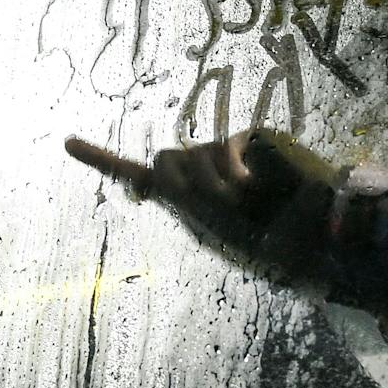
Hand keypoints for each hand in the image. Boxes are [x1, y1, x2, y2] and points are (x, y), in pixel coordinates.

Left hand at [65, 129, 341, 280]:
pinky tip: (247, 189)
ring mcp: (232, 155)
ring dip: (212, 186)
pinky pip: (224, 147)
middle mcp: (208, 174)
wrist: (318, 239)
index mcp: (193, 201)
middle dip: (177, 183)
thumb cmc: (274, 246)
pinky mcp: (256, 140)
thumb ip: (179, 202)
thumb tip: (141, 184)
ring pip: (194, 156)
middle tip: (210, 205)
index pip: (142, 175)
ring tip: (244, 205)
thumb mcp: (216, 231)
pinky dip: (230, 172)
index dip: (104, 159)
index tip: (68, 144)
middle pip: (165, 160)